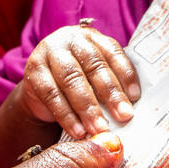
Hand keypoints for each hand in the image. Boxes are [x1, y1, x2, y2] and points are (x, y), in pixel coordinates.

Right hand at [21, 24, 139, 137]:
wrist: (40, 88)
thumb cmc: (79, 82)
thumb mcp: (95, 77)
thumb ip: (112, 86)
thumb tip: (130, 111)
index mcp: (92, 37)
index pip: (112, 51)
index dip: (125, 74)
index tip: (135, 98)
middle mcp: (70, 39)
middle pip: (93, 64)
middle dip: (110, 92)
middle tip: (123, 116)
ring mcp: (48, 52)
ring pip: (71, 78)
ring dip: (88, 107)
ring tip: (100, 128)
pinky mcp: (33, 71)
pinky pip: (51, 94)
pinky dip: (66, 116)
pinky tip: (78, 130)